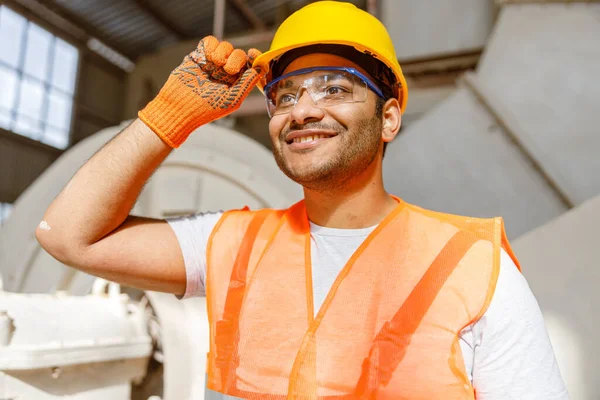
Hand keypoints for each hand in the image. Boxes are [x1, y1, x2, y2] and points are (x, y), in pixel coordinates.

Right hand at [139, 36, 264, 147]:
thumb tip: (262, 68)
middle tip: (227, 70)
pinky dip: (211, 45)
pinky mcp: (198, 56)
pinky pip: (210, 41)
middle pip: (239, 54)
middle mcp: (225, 72)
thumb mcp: (232, 99)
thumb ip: (247, 83)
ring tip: (214, 64)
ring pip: (225, 46)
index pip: (250, 65)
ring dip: (223, 52)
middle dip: (236, 58)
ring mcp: (212, 64)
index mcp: (236, 83)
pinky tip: (208, 57)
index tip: (253, 54)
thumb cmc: (206, 109)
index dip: (255, 57)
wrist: (179, 107)